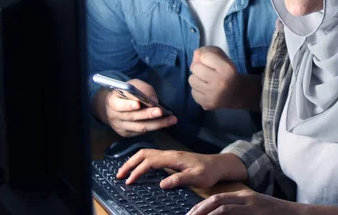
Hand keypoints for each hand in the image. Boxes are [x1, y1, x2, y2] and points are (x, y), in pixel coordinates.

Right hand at [92, 79, 176, 136]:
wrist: (113, 106)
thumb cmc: (127, 93)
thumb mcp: (132, 85)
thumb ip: (141, 90)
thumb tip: (153, 101)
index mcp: (112, 101)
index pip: (119, 105)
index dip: (128, 105)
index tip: (139, 104)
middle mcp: (114, 116)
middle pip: (132, 117)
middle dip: (147, 114)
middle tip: (161, 111)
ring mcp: (120, 126)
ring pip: (140, 127)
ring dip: (157, 124)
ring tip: (172, 120)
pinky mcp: (127, 133)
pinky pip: (142, 132)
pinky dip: (154, 127)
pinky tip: (165, 123)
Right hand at [116, 150, 244, 189]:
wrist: (218, 165)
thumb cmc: (209, 171)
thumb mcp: (196, 178)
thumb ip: (179, 180)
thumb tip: (161, 184)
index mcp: (174, 157)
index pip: (150, 162)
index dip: (138, 171)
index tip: (129, 182)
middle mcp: (170, 153)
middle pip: (144, 154)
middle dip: (130, 163)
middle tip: (119, 175)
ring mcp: (170, 154)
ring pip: (147, 153)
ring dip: (134, 161)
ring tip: (124, 172)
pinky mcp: (172, 158)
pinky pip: (152, 156)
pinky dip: (141, 161)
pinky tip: (139, 169)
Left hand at [187, 190, 313, 214]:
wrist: (297, 214)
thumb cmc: (275, 214)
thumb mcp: (256, 209)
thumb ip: (240, 211)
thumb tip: (221, 214)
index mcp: (244, 195)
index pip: (217, 198)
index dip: (201, 206)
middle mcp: (246, 198)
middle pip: (216, 200)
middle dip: (199, 210)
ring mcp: (252, 206)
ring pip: (223, 208)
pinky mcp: (257, 213)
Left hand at [189, 46, 258, 109]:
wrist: (238, 94)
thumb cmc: (228, 73)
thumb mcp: (223, 58)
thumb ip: (209, 52)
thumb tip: (195, 56)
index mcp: (227, 69)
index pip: (204, 56)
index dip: (206, 57)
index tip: (212, 62)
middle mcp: (220, 82)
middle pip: (195, 68)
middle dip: (199, 68)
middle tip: (208, 72)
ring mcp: (213, 95)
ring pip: (191, 80)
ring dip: (197, 79)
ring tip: (206, 81)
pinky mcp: (207, 104)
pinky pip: (193, 92)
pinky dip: (198, 90)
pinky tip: (207, 90)